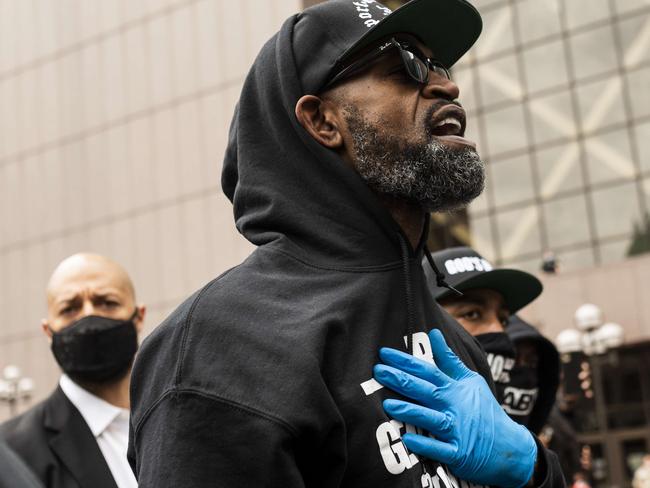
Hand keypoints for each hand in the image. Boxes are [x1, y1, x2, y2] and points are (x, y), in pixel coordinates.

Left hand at [373, 329, 536, 487]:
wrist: (510, 447)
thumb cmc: (484, 410)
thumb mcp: (471, 381)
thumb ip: (449, 359)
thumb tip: (434, 333)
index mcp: (454, 388)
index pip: (427, 370)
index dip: (405, 361)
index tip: (384, 353)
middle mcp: (454, 407)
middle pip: (425, 391)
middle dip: (401, 380)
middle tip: (378, 372)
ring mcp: (457, 431)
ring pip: (431, 419)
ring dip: (410, 412)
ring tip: (387, 405)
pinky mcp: (459, 454)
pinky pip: (441, 450)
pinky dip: (426, 445)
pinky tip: (409, 440)